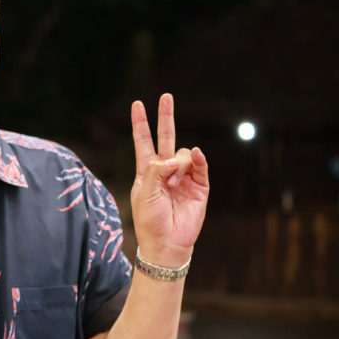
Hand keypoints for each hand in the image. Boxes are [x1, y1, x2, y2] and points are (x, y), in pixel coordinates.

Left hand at [130, 93, 209, 266]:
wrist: (167, 242)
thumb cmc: (149, 220)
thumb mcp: (143, 193)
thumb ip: (155, 171)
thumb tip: (175, 157)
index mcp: (147, 171)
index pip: (143, 141)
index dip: (141, 123)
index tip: (137, 104)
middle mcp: (165, 170)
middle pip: (165, 137)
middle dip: (165, 117)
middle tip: (166, 96)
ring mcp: (183, 176)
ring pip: (183, 154)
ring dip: (178, 163)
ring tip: (174, 183)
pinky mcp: (199, 186)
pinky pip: (200, 166)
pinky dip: (198, 159)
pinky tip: (196, 156)